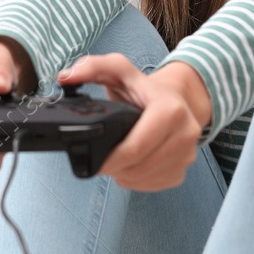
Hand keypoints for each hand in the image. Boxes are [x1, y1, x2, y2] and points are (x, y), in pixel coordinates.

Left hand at [59, 55, 212, 191]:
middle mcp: (186, 132)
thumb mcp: (118, 69)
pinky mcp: (182, 170)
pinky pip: (154, 186)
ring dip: (125, 176)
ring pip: (146, 179)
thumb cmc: (143, 87)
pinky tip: (129, 166)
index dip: (110, 158)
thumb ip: (91, 67)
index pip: (136, 147)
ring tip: (115, 161)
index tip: (94, 159)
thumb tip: (66, 77)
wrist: (175, 97)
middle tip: (101, 162)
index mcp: (170, 109)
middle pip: (140, 167)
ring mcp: (187, 154)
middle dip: (116, 168)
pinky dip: (137, 181)